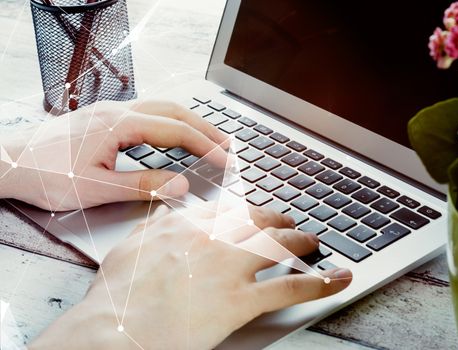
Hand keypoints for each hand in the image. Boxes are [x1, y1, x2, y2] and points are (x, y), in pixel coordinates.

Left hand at [0, 100, 227, 210]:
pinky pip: (146, 113)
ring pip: (160, 108)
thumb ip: (143, 186)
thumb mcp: (98, 188)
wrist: (9, 163)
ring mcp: (108, 112)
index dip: (205, 145)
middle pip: (173, 111)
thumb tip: (180, 185)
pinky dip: (169, 123)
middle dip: (204, 128)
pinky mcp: (102, 118)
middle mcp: (116, 111)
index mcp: (118, 125)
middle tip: (228, 144)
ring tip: (208, 138)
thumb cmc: (46, 176)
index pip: (175, 131)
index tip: (226, 158)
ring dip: (188, 122)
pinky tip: (172, 136)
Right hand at [29, 205, 351, 349]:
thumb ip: (151, 226)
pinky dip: (321, 282)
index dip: (255, 214)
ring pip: (281, 246)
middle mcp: (213, 237)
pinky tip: (336, 279)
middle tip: (294, 227)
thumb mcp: (129, 248)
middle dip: (283, 223)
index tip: (264, 217)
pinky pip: (292, 287)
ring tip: (315, 244)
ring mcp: (229, 265)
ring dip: (304, 243)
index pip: (232, 211)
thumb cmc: (117, 297)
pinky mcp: (241, 299)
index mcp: (187, 224)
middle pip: (262, 222)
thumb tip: (162, 213)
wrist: (114, 332)